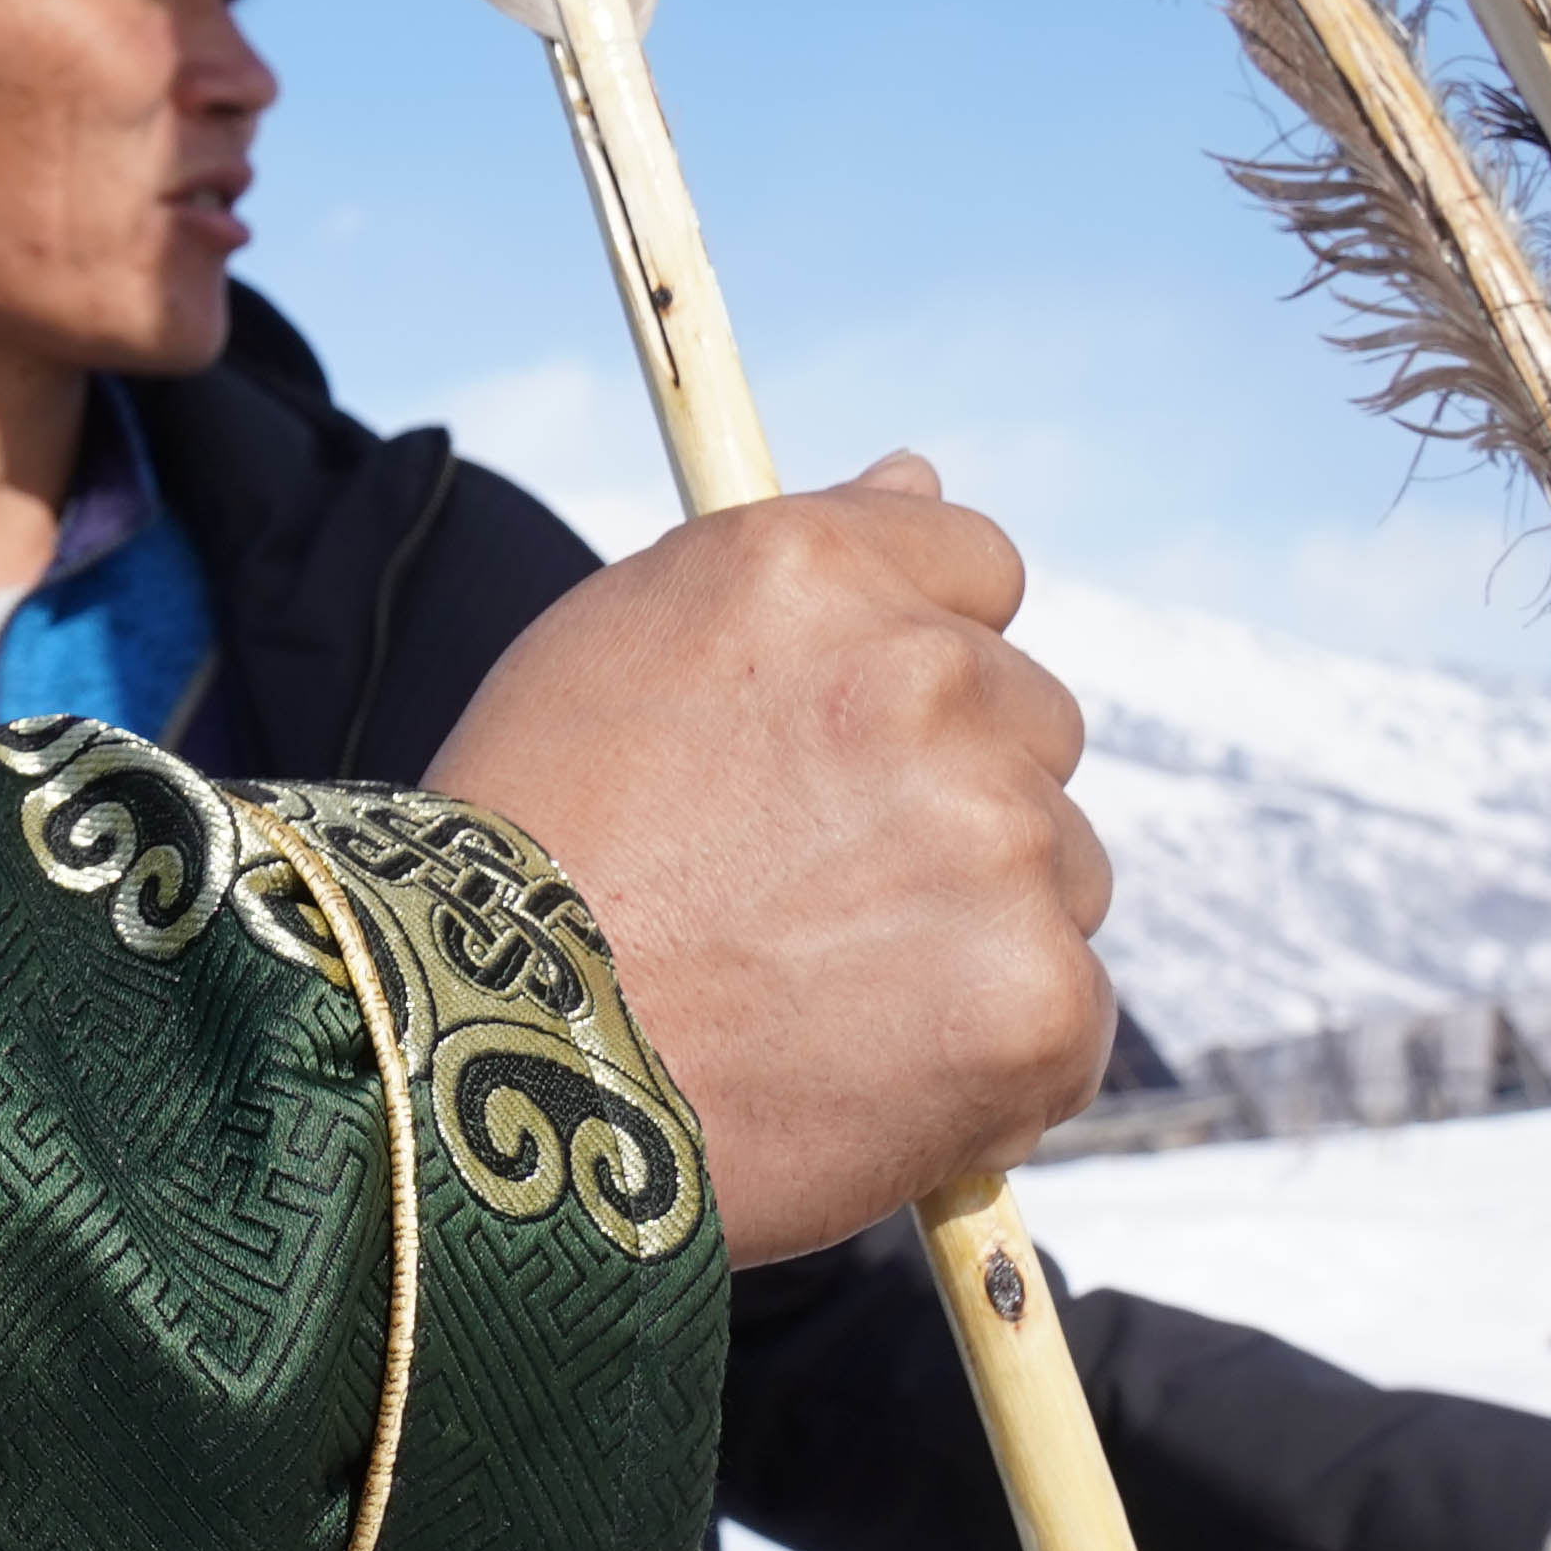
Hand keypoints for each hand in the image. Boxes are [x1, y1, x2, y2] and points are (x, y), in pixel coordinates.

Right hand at [425, 449, 1110, 1261]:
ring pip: (1058, 870)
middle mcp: (929, 682)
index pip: (975, 565)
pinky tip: (861, 1071)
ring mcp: (999, 843)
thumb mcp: (617, 647)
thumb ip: (793, 566)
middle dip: (950, 794)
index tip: (858, 735)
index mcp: (815, 574)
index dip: (919, 650)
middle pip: (1030, 722)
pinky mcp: (1037, 999)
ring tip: (814, 993)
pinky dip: (988, 1053)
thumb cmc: (528, 855)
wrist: (486, 1072)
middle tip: (803, 887)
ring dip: (974, 920)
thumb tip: (918, 478)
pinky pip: (1064, 1012)